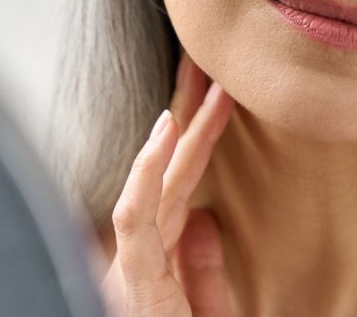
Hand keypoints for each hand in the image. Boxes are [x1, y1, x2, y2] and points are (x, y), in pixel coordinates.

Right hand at [100, 54, 235, 315]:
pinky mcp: (134, 283)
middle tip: (208, 65)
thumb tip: (206, 219)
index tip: (222, 93)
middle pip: (170, 172)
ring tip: (201, 80)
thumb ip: (205, 272)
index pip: (183, 184)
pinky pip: (136, 218)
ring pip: (153, 181)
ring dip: (179, 127)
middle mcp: (145, 257)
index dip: (201, 135)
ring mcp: (137, 267)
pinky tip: (167, 131)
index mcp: (164, 259)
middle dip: (189, 115)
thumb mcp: (208, 316)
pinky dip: (148, 171)